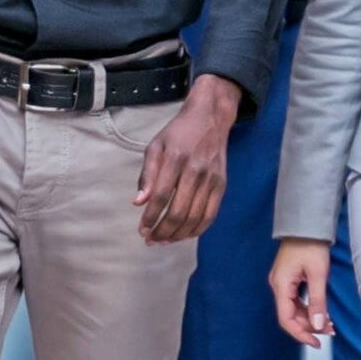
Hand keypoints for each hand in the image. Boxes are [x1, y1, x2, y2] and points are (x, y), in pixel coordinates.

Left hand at [135, 75, 242, 244]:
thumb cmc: (178, 134)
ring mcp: (211, 178)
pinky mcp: (222, 184)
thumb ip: (147, 175)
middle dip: (162, 231)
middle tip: (151, 240)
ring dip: (178, 235)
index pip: (162, 196)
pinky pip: (211, 214)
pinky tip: (185, 235)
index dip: (150, 217)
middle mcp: (196, 170)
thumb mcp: (155, 147)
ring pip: (195, 217)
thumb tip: (139, 202)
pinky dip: (198, 229)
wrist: (210, 118)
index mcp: (175, 158)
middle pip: (179, 211)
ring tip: (164, 240)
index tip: (141, 230)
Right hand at [269, 238, 338, 346]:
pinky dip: (308, 308)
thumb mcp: (318, 274)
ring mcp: (282, 282)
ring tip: (330, 325)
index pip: (287, 320)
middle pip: (291, 316)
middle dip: (310, 326)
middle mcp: (278, 286)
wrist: (307, 222)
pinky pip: (296, 300)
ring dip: (310, 318)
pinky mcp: (289, 278)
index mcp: (281, 285)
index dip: (301, 334)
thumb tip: (319, 326)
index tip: (316, 343)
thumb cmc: (312, 244)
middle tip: (330, 332)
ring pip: (294, 309)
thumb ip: (318, 302)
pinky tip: (322, 313)